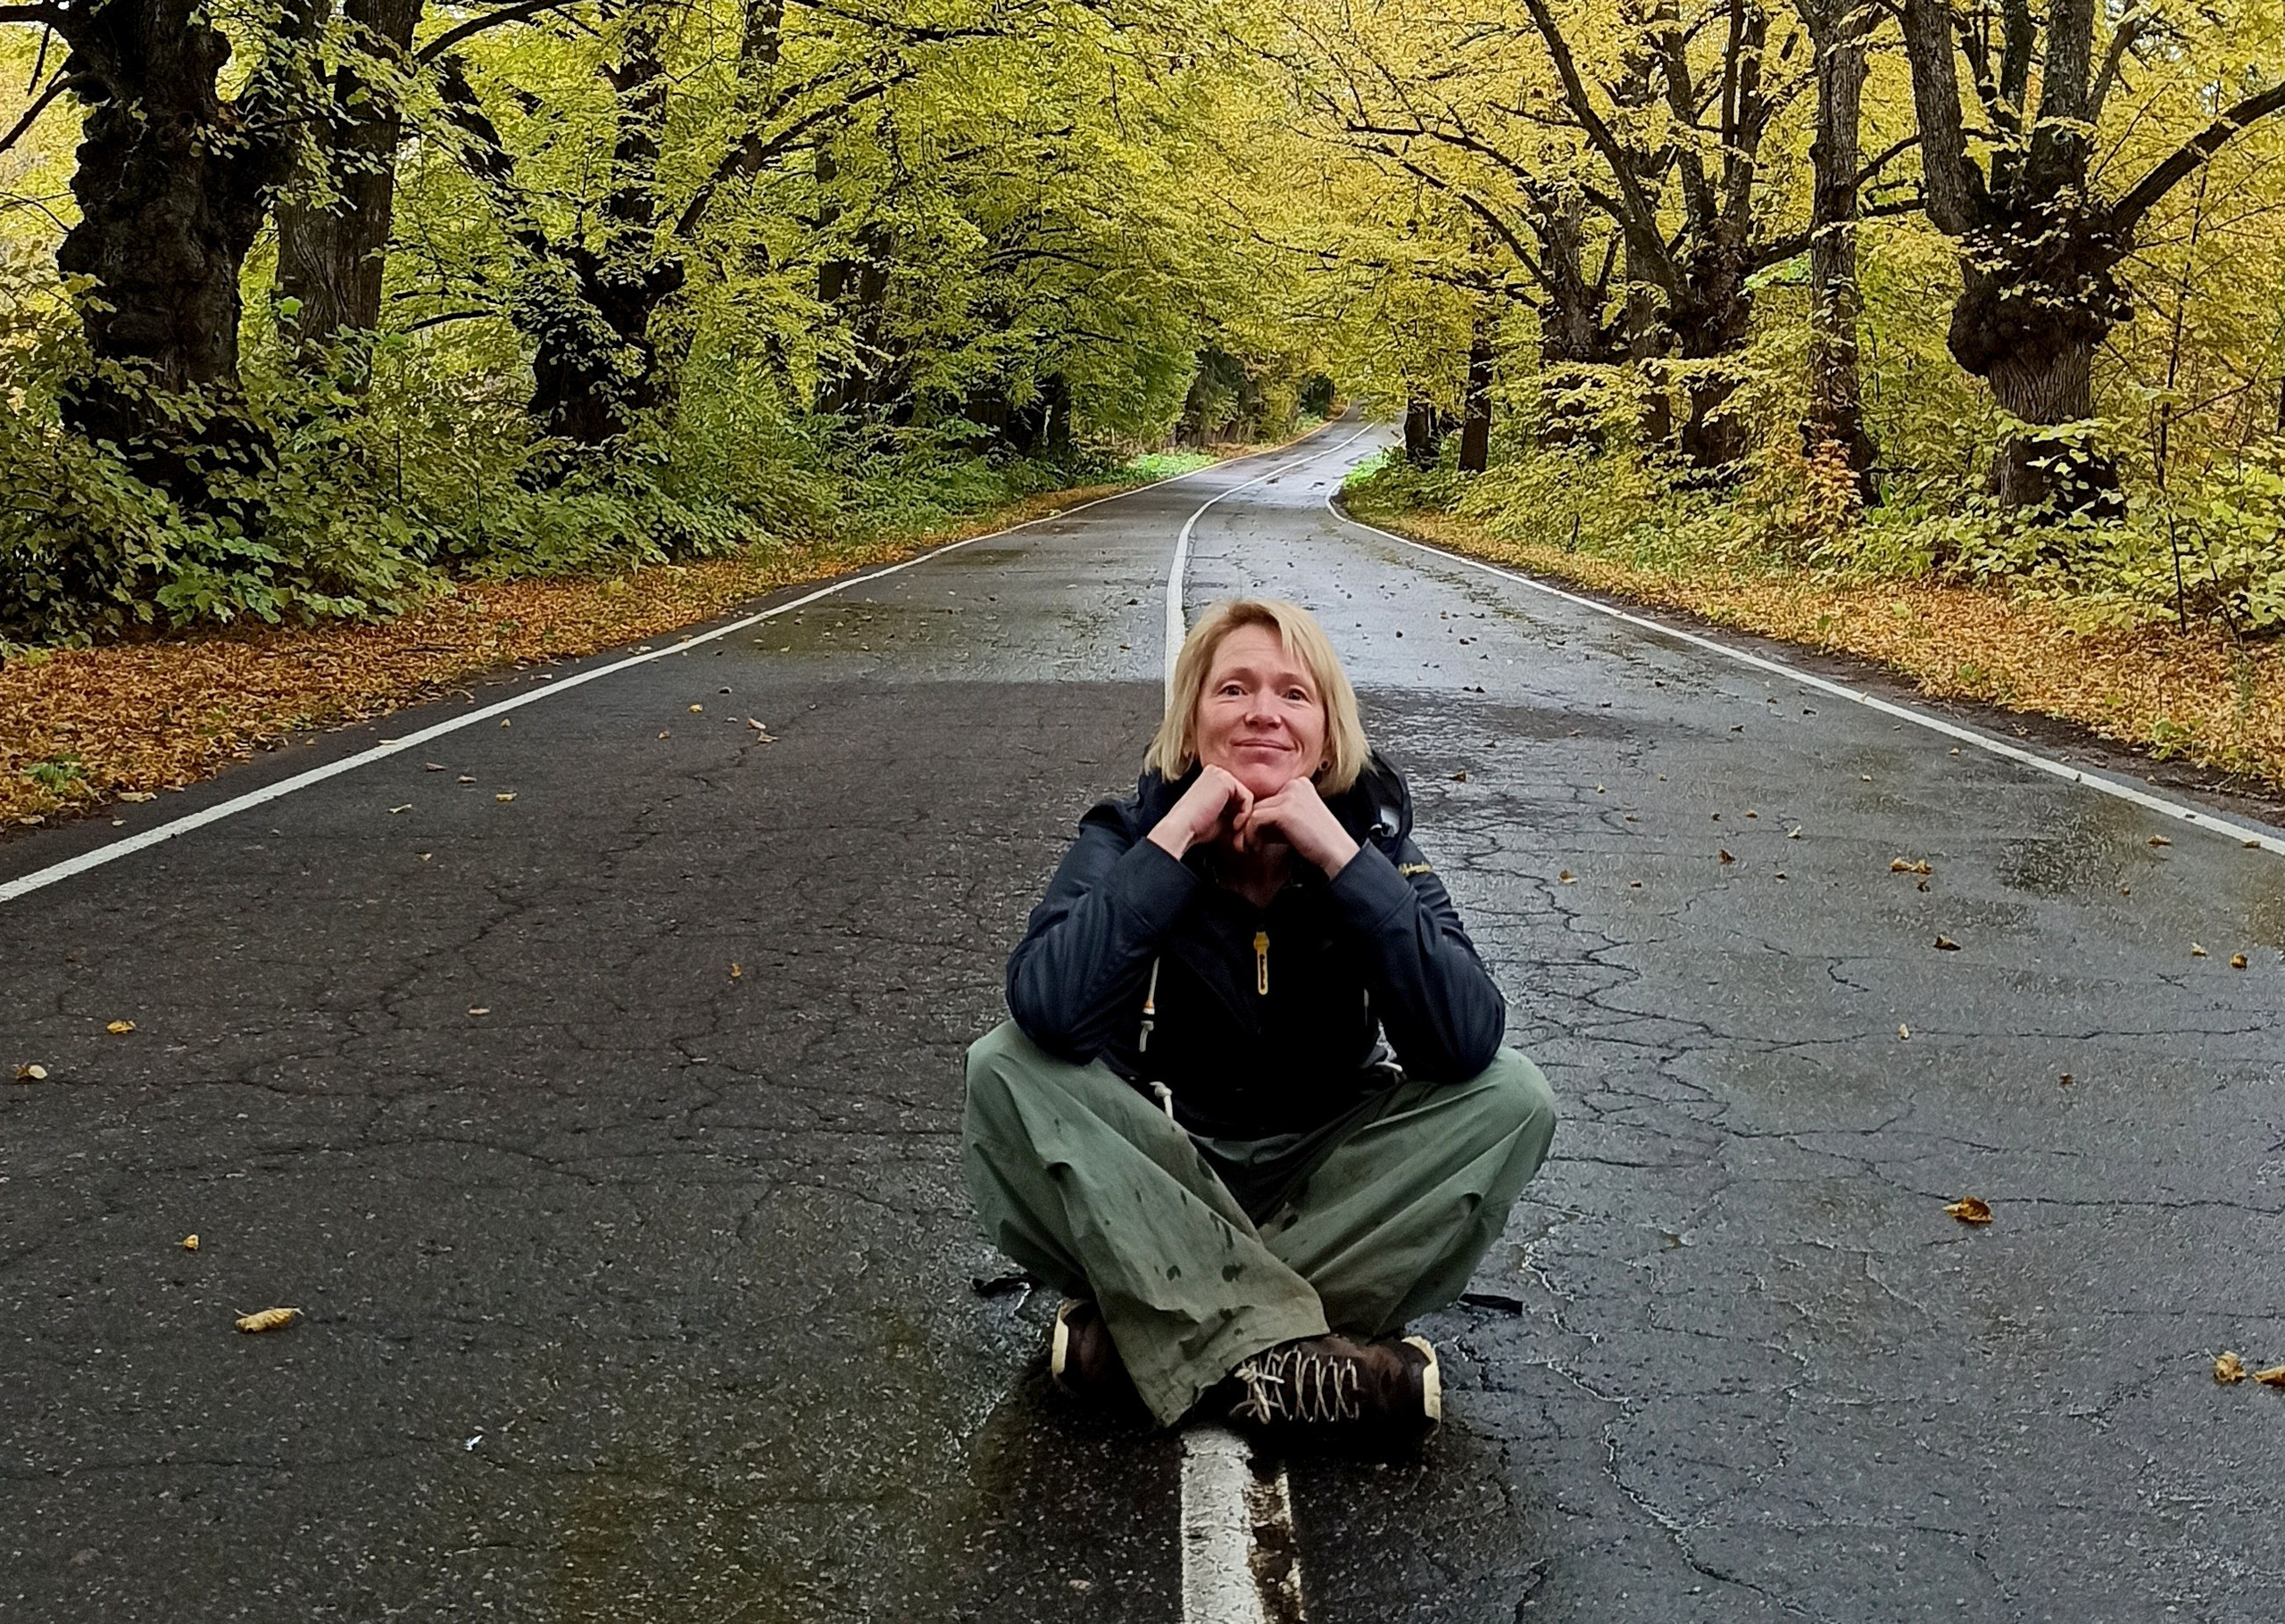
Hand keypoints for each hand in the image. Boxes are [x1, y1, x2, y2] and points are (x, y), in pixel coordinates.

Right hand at [1147, 765, 1253, 859]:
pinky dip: (1244, 815)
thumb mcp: (1222, 818)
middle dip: (1241, 815)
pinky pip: (1248, 798)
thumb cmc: (1198, 828)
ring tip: (1231, 829)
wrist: (1182, 829)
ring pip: (1247, 797)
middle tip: (1233, 832)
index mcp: (1213, 778)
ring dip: (1243, 817)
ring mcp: (1220, 773)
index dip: (1237, 816)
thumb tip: (1254, 817)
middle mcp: (1216, 772)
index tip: (1229, 831)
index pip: (1238, 796)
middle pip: (1243, 795)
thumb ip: (1235, 811)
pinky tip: (1232, 824)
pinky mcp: (1226, 780)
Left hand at [1235, 776, 1359, 876]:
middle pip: (1259, 803)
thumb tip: (1244, 821)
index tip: (1254, 837)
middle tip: (1247, 845)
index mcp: (1298, 784)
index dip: (1258, 819)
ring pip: (1254, 811)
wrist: (1335, 853)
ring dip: (1248, 832)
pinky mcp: (1285, 810)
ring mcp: (1290, 795)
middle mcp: (1294, 784)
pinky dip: (1250, 835)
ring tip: (1250, 848)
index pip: (1267, 798)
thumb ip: (1272, 816)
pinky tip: (1256, 848)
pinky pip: (1255, 820)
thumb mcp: (1292, 822)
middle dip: (1250, 826)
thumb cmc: (1315, 842)